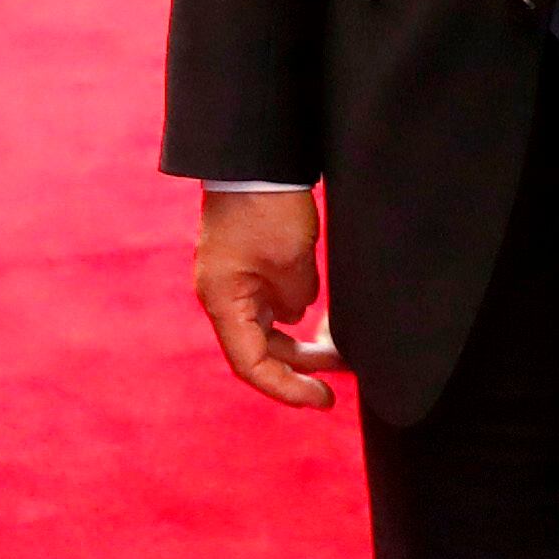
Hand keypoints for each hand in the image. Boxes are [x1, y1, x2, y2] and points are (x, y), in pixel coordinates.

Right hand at [194, 190, 340, 407]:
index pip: (251, 365)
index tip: (322, 400)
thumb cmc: (268, 208)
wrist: (254, 158)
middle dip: (297, 370)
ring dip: (297, 345)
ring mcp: (232, 282)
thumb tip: (297, 313)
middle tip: (336, 384)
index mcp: (224, 301)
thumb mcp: (293, 264)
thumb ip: (297, 300)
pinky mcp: (244, 267)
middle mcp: (222, 297)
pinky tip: (320, 320)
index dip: (286, 390)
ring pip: (264, 331)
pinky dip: (293, 321)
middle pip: (256, 351)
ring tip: (335, 353)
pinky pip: (267, 307)